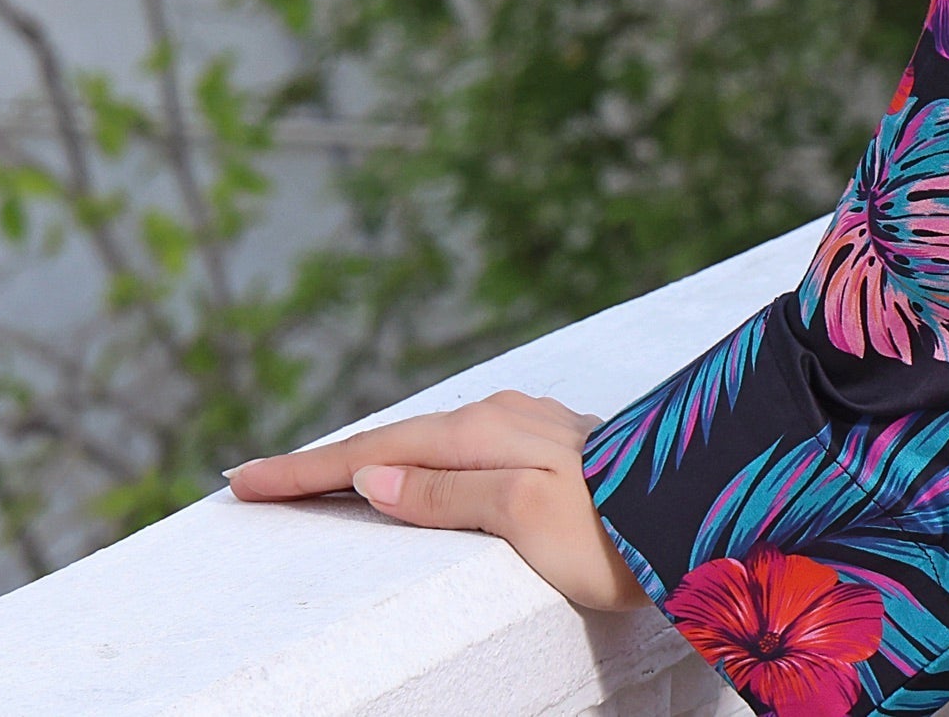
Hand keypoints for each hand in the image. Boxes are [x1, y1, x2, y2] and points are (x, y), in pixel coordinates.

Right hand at [227, 390, 647, 612]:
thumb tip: (371, 475)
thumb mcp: (522, 516)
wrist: (705, 515)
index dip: (307, 471)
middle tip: (255, 482)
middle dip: (322, 463)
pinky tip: (411, 473)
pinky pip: (457, 453)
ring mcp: (527, 430)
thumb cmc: (616, 530)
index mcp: (483, 432)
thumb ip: (447, 494)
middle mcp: (500, 418)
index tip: (243, 482)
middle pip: (390, 441)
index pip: (372, 452)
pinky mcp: (549, 450)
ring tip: (316, 479)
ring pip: (424, 443)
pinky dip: (414, 463)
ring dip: (367, 459)